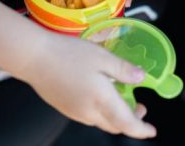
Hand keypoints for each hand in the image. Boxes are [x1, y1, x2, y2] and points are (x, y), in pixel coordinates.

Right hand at [23, 33, 156, 138]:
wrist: (33, 57)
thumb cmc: (66, 54)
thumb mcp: (101, 56)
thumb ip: (123, 69)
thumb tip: (141, 77)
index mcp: (101, 100)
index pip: (127, 124)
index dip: (142, 129)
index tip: (151, 129)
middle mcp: (88, 112)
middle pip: (115, 125)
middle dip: (130, 120)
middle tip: (138, 106)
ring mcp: (74, 112)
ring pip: (101, 120)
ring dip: (114, 115)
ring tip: (119, 95)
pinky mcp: (64, 108)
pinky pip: (87, 115)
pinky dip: (99, 110)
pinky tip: (98, 92)